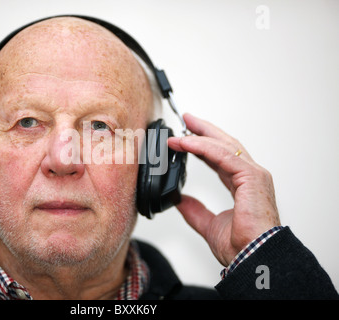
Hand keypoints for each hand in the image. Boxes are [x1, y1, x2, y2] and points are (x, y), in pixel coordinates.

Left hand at [168, 113, 280, 266]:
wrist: (253, 257)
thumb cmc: (242, 246)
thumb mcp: (208, 224)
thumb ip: (195, 211)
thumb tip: (181, 201)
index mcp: (242, 185)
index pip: (220, 158)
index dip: (203, 147)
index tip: (186, 139)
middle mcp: (249, 176)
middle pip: (224, 145)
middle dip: (204, 131)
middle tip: (186, 120)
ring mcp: (253, 174)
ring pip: (224, 146)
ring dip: (200, 136)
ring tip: (182, 128)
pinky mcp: (251, 176)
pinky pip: (224, 155)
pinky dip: (204, 147)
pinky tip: (187, 142)